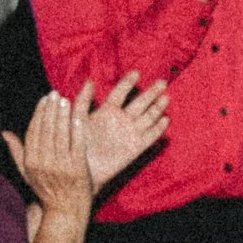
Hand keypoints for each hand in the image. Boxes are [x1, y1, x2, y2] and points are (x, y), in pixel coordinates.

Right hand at [1, 85, 95, 217]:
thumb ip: (17, 152)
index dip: (39, 114)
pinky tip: (78, 118)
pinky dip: (77, 131)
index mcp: (30, 162)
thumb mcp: (28, 173)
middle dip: (50, 110)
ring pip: (60, 135)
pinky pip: (77, 145)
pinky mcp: (77, 169)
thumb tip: (5, 133)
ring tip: (65, 100)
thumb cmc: (47, 190)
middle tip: (55, 94)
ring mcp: (61, 166)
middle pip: (46, 130)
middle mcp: (44, 164)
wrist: (66, 211)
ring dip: (62, 116)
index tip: (44, 99)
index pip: (33, 132)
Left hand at [78, 71, 168, 188]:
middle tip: (162, 82)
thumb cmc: (76, 144)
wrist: (82, 169)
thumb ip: (83, 100)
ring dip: (158, 107)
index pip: (120, 93)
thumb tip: (89, 80)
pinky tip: (166, 120)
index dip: (128, 83)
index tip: (136, 73)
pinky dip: (158, 128)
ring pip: (149, 116)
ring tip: (166, 97)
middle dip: (151, 92)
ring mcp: (130, 132)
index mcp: (107, 111)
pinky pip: (151, 136)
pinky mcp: (136, 147)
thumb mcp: (77, 119)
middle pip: (140, 102)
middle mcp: (121, 119)